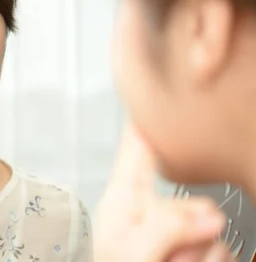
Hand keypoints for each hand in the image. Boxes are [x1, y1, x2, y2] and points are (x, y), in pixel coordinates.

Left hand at [94, 125, 232, 261]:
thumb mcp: (130, 249)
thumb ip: (165, 226)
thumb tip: (210, 215)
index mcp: (124, 198)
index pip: (137, 149)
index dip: (146, 122)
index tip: (150, 101)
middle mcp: (151, 210)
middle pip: (196, 201)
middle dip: (191, 229)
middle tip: (169, 253)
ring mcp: (173, 231)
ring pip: (213, 229)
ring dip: (197, 253)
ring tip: (169, 261)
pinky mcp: (192, 248)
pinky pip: (222, 250)